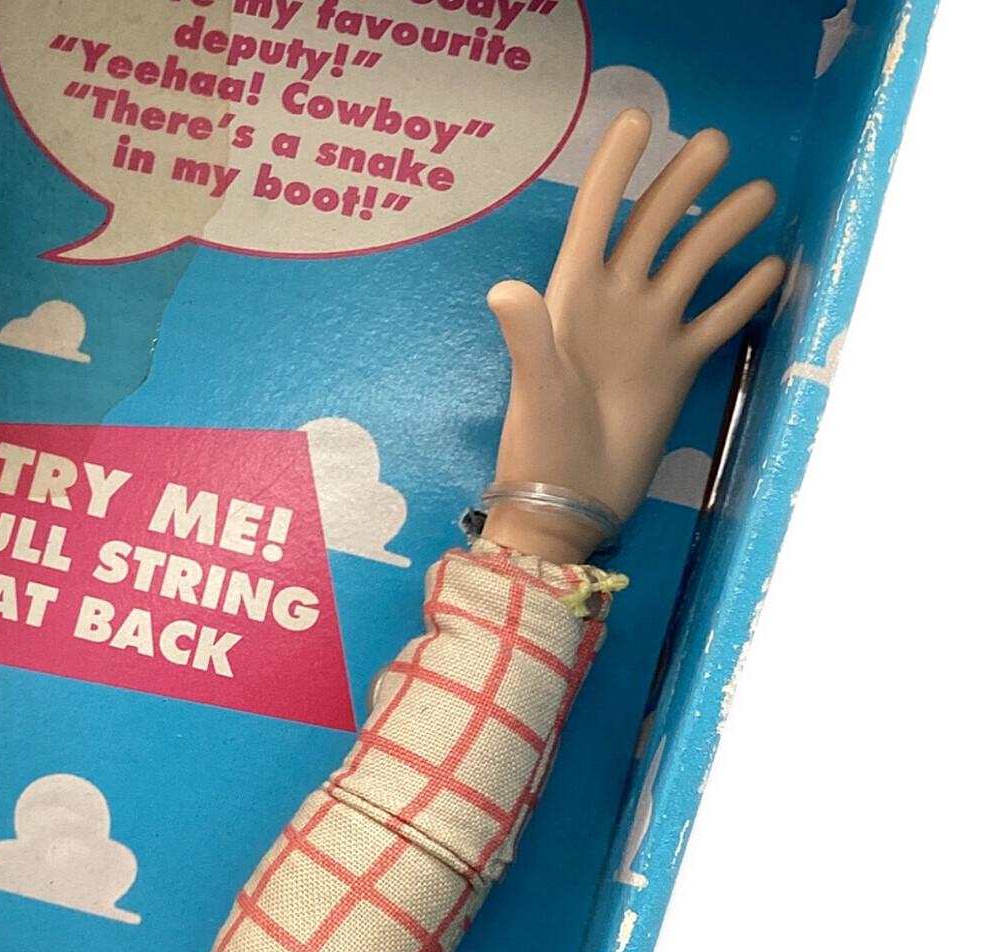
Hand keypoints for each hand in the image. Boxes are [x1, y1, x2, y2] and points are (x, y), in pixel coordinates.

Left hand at [484, 109, 786, 562]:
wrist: (570, 504)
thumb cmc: (542, 446)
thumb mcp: (535, 387)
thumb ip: (526, 335)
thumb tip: (505, 287)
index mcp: (572, 299)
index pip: (595, 218)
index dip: (614, 169)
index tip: (639, 119)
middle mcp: (615, 304)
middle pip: (654, 227)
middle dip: (683, 182)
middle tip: (718, 142)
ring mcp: (649, 333)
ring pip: (695, 263)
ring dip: (725, 227)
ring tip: (761, 192)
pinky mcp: (677, 367)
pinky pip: (717, 319)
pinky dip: (744, 295)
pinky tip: (773, 268)